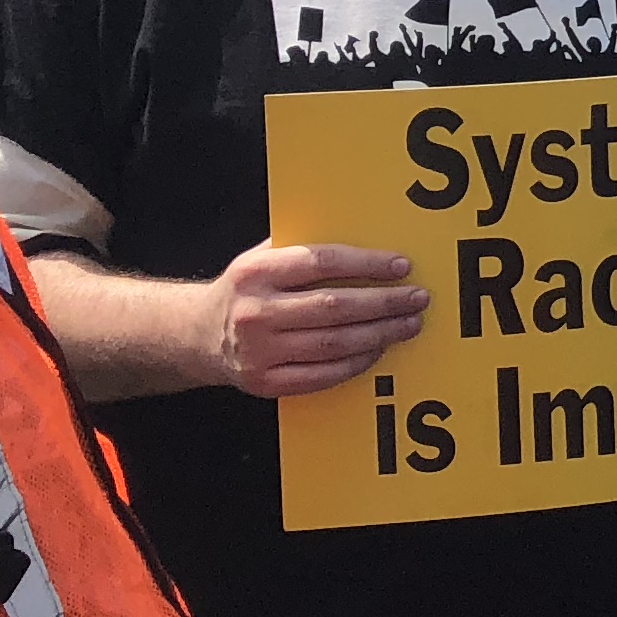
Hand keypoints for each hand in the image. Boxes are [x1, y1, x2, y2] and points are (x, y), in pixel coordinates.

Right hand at [206, 242, 425, 399]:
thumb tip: (364, 234)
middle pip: (333, 307)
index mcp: (255, 273)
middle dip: (384, 302)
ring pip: (333, 343)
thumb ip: (300, 247)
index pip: (320, 263)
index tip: (402, 265)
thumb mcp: (260, 258)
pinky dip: (356, 363)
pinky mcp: (266, 382)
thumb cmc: (245, 290)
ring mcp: (259, 351)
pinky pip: (322, 375)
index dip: (366, 264)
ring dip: (379, 334)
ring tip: (409, 323)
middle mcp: (255, 312)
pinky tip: (379, 349)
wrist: (197, 336)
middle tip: (418, 298)